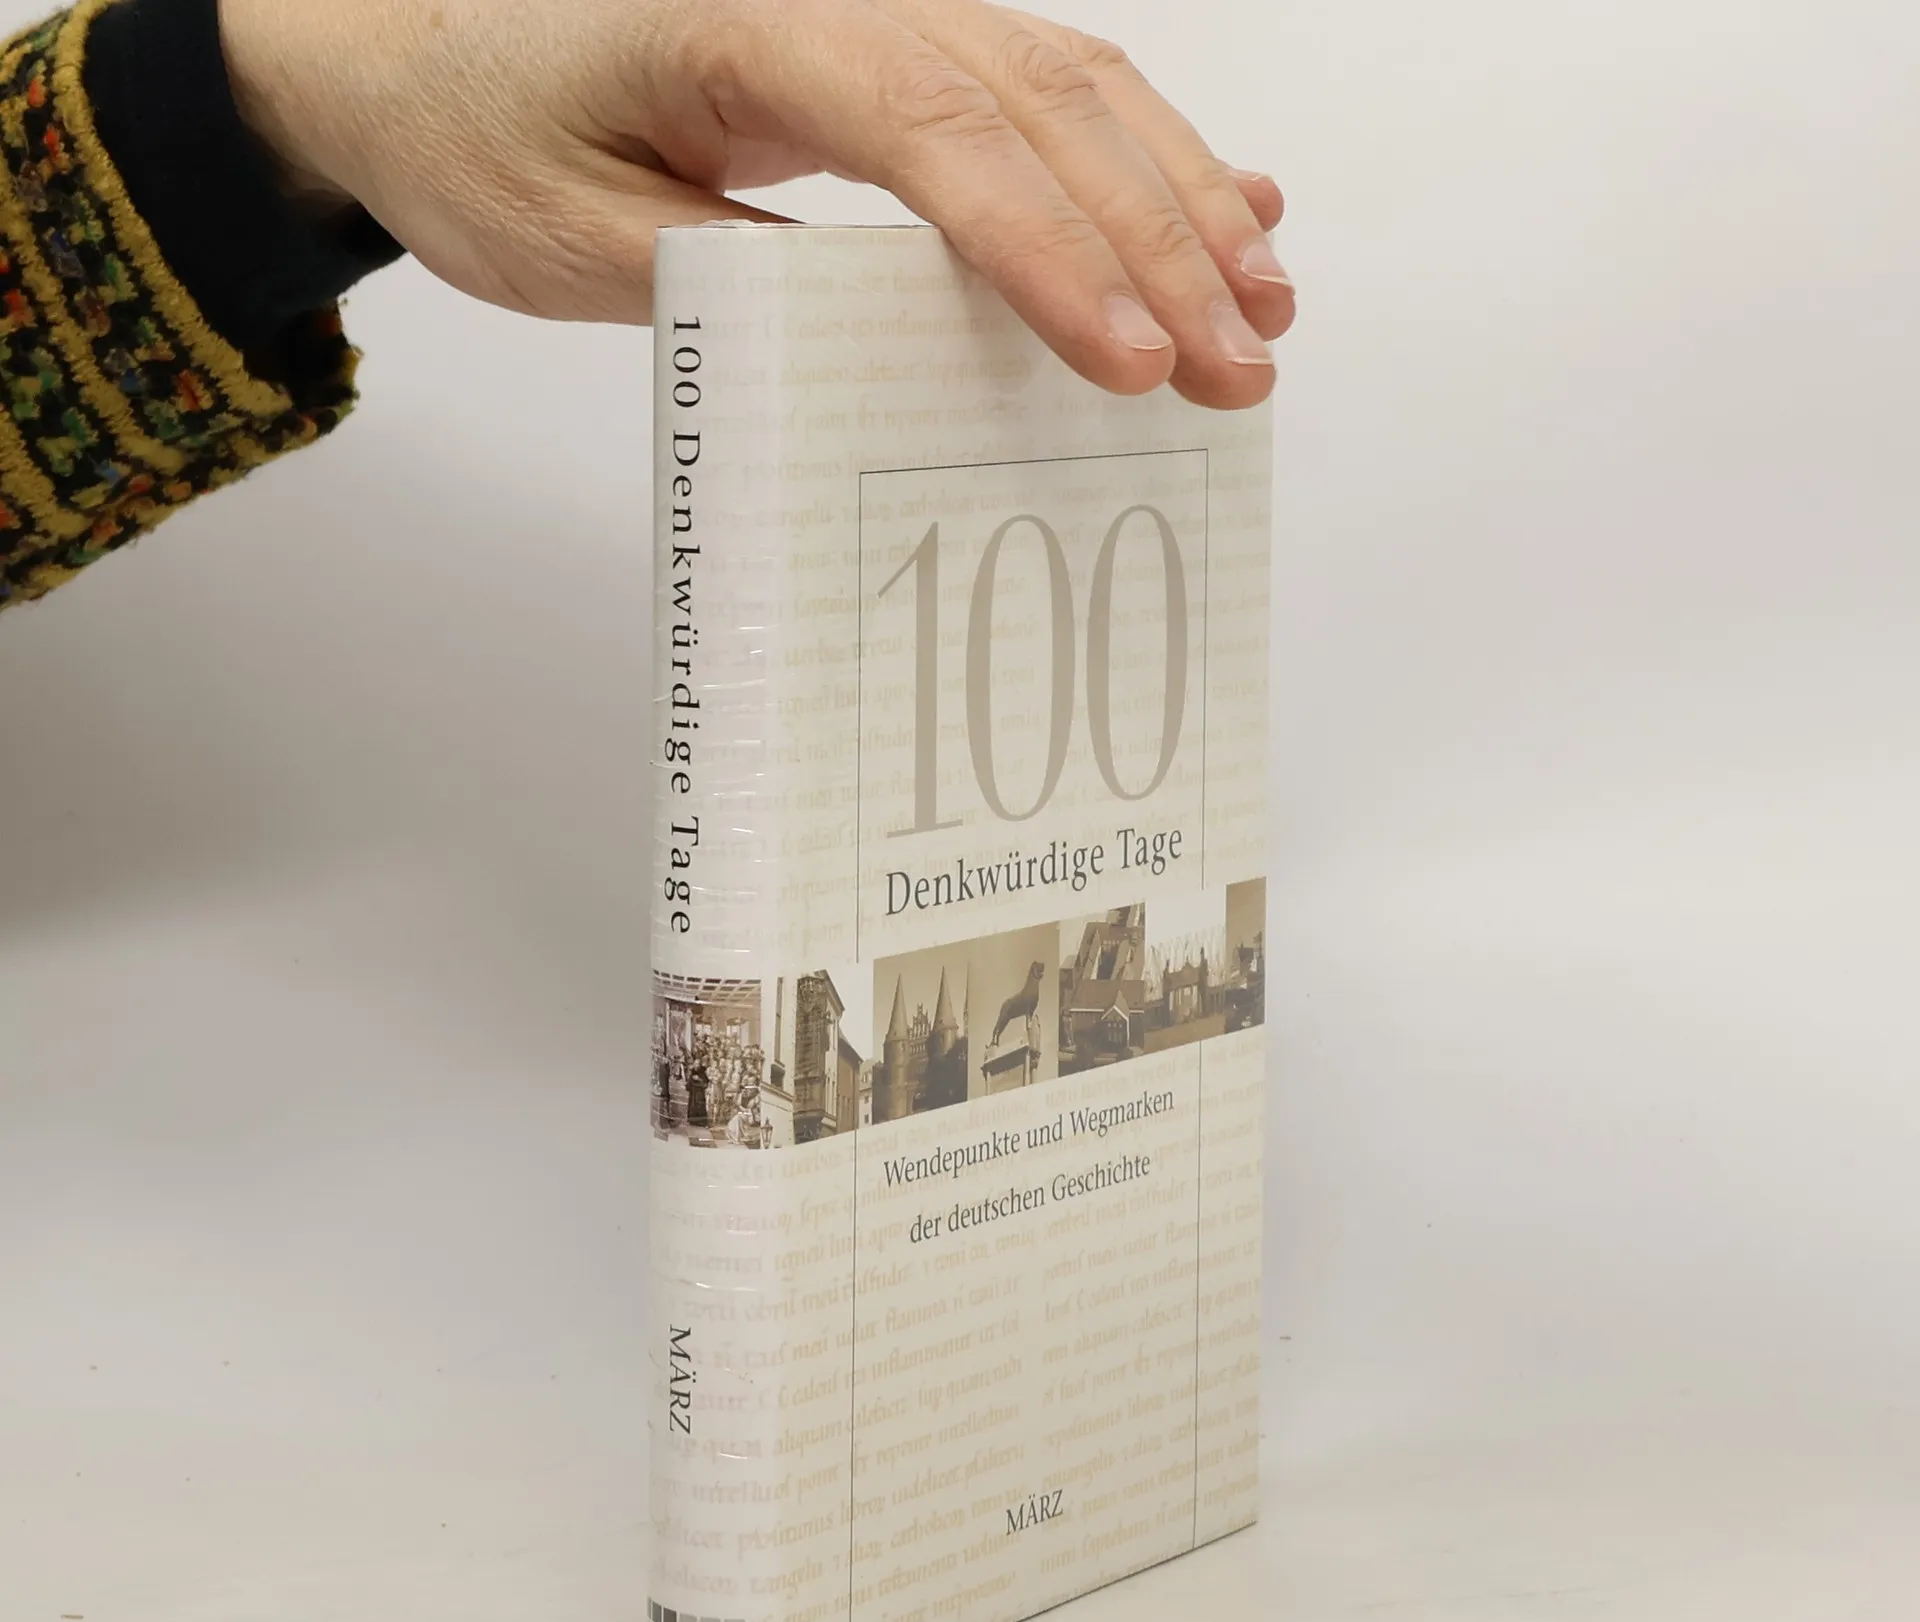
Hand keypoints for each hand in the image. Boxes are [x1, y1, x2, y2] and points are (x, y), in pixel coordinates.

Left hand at [219, 0, 1292, 407]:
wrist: (421, 55)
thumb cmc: (482, 141)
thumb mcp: (577, 239)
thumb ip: (736, 277)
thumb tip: (898, 331)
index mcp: (750, 24)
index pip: (939, 134)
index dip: (1048, 253)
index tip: (1128, 362)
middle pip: (1043, 104)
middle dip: (1156, 244)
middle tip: (1239, 366)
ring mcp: (880, 10)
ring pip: (1074, 84)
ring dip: (1181, 199)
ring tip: (1263, 309)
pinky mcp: (891, 48)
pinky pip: (1043, 85)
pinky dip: (1142, 156)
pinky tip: (1229, 210)